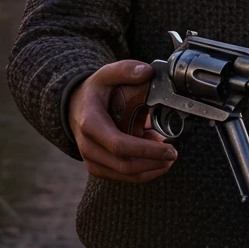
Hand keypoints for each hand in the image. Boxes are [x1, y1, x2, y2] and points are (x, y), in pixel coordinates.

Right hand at [68, 60, 177, 183]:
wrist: (75, 107)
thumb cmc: (94, 92)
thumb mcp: (106, 74)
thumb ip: (125, 70)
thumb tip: (146, 72)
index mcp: (90, 124)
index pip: (119, 145)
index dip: (147, 151)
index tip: (169, 149)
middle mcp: (88, 146)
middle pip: (125, 165)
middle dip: (154, 163)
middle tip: (173, 154)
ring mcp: (91, 160)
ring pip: (125, 175)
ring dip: (150, 168)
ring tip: (165, 155)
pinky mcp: (98, 168)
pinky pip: (123, 177)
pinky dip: (143, 171)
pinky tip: (154, 159)